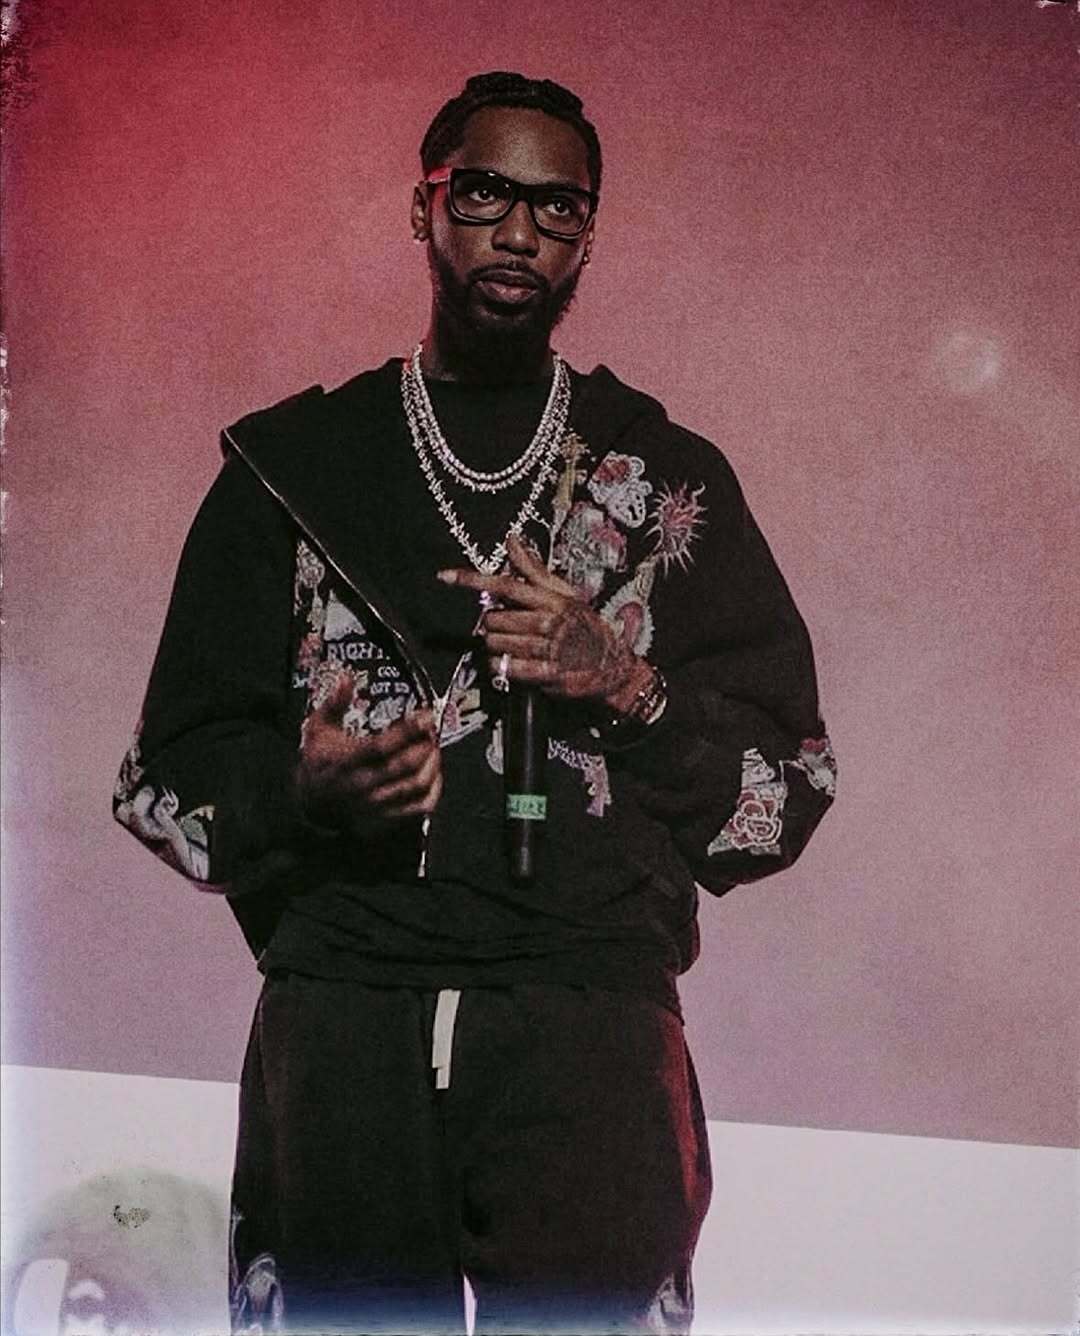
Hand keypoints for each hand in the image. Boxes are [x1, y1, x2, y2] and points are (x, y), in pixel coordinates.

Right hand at [296, 674, 441, 834]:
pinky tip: (434, 772)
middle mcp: (363, 783)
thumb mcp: (318, 728)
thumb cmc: (319, 762)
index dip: (407, 730)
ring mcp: (376, 802)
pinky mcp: (387, 815)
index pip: (381, 746)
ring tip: (433, 746)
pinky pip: (419, 806)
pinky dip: (434, 789)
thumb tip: (346, 679)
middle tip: (432, 728)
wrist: (313, 801)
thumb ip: (334, 703)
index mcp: (347, 761)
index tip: (424, 716)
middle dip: (425, 744)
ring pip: (416, 785)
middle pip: (404, 765)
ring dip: (432, 763)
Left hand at [438, 534, 652, 709]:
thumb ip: (533, 570)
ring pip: (495, 644)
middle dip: (494, 625)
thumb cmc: (583, 626)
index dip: (472, 580)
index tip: (445, 576)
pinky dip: (501, 666)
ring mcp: (547, 649)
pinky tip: (512, 663)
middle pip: (494, 619)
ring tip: (513, 646)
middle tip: (509, 629)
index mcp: (550, 598)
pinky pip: (505, 668)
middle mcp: (547, 621)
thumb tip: (512, 540)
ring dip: (496, 647)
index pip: (505, 585)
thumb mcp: (563, 594)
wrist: (610, 664)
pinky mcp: (546, 674)